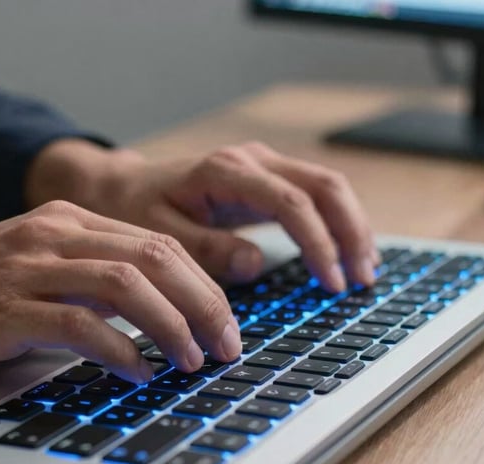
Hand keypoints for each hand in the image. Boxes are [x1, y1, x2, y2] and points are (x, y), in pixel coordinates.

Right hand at [0, 201, 241, 381]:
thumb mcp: (35, 265)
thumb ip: (89, 277)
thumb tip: (154, 312)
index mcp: (67, 221)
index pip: (158, 243)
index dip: (203, 285)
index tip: (225, 323)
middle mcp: (52, 235)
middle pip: (155, 258)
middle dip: (204, 305)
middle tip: (227, 346)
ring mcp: (27, 268)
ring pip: (126, 285)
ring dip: (172, 326)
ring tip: (193, 362)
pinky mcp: (3, 309)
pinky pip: (79, 324)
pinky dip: (119, 350)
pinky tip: (138, 372)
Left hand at [27, 140, 378, 290]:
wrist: (119, 188)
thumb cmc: (135, 211)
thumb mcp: (160, 236)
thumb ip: (207, 250)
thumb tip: (257, 263)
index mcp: (225, 172)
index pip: (292, 204)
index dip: (318, 244)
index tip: (332, 284)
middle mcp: (250, 160)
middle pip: (323, 186)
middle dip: (350, 232)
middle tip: (361, 279)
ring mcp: (260, 165)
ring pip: (326, 186)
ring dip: (351, 225)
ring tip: (364, 269)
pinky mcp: (263, 179)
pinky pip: (312, 194)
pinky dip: (334, 221)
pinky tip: (345, 251)